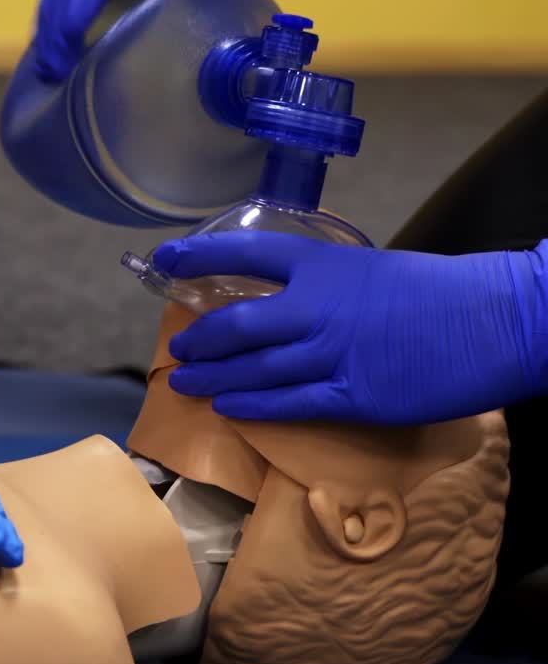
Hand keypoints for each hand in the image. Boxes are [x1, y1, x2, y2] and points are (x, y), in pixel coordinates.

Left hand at [154, 232, 547, 424]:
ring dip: (213, 377)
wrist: (499, 320)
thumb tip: (284, 298)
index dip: (198, 256)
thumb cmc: (440, 291)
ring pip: (254, 369)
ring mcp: (333, 353)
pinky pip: (289, 404)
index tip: (164, 261)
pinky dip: (252, 407)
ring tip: (185, 382)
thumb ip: (324, 283)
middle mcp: (318, 307)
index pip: (244, 254)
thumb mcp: (372, 269)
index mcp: (325, 264)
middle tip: (178, 346)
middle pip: (237, 323)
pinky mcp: (353, 396)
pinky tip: (227, 409)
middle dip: (200, 337)